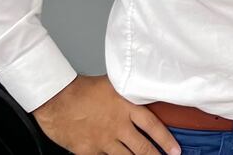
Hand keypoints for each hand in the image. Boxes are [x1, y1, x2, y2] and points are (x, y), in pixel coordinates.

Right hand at [33, 75, 179, 154]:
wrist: (56, 100)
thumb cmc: (82, 90)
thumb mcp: (113, 85)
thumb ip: (129, 93)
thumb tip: (144, 94)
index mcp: (126, 107)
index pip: (153, 126)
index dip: (166, 140)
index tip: (175, 150)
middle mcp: (117, 126)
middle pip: (142, 147)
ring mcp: (104, 141)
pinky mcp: (89, 151)